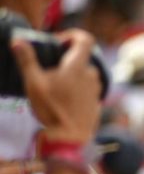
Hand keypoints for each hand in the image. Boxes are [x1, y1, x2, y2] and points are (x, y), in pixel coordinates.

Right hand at [12, 29, 100, 143]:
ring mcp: (96, 90)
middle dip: (66, 58)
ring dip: (72, 74)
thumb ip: (27, 60)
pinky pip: (87, 88)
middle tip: (49, 68)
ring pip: (85, 74)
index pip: (86, 39)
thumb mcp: (34, 83)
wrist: (71, 139)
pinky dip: (77, 88)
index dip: (72, 35)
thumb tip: (17, 40)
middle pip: (82, 58)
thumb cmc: (52, 109)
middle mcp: (92, 76)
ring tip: (54, 85)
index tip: (57, 42)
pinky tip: (63, 99)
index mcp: (78, 67)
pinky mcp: (96, 102)